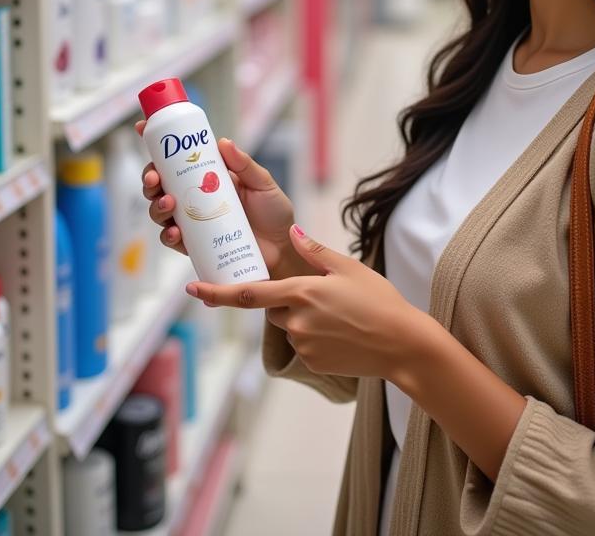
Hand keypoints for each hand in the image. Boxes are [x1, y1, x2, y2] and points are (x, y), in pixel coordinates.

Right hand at [136, 126, 317, 280]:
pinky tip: (175, 232)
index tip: (142, 128)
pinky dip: (168, 235)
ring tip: (169, 203)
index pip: (177, 157)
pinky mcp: (194, 245)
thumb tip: (223, 142)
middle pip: (159, 184)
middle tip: (155, 178)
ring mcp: (192, 221)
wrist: (282, 249)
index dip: (156, 143)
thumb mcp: (262, 183)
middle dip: (149, 178)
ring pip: (159, 210)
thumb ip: (244, 164)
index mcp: (207, 175)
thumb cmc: (274, 213)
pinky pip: (171, 240)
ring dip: (156, 205)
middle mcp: (194, 196)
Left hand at [186, 224, 429, 381]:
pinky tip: (343, 332)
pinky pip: (304, 344)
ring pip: (289, 325)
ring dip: (304, 318)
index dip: (216, 292)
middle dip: (287, 299)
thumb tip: (292, 231)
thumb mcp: (348, 267)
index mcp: (300, 293)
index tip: (192, 289)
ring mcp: (303, 345)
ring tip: (340, 314)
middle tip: (323, 295)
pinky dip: (316, 336)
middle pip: (273, 307)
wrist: (403, 345)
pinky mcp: (313, 363)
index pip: (247, 294)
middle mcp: (295, 320)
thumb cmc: (379, 301)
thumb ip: (314, 251)